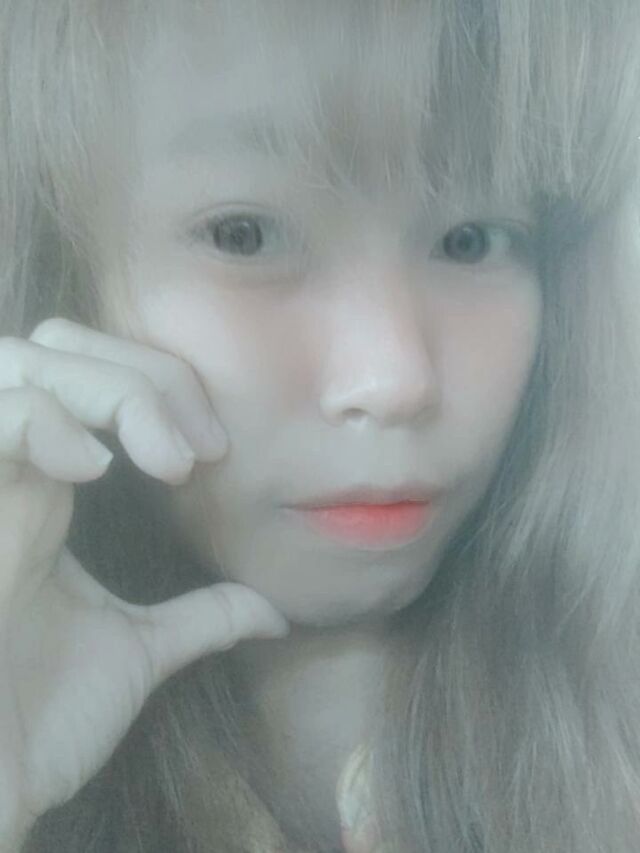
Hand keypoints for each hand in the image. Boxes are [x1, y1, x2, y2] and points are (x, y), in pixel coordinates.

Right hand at [0, 318, 289, 842]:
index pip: (90, 375)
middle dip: (142, 377)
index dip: (161, 391)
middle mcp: (8, 475)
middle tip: (195, 454)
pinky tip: (91, 468)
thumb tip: (271, 610)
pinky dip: (46, 421)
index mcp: (44, 493)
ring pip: (23, 361)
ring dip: (108, 392)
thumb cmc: (38, 721)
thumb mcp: (138, 653)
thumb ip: (201, 618)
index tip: (212, 456)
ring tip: (162, 463)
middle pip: (58, 346)